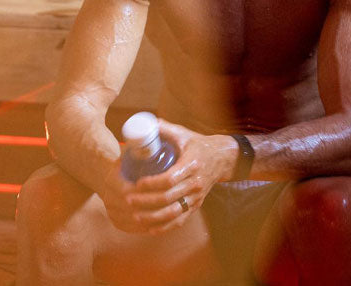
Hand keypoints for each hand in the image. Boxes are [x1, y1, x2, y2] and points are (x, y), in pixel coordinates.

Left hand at [100, 121, 235, 234]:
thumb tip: (144, 122)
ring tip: (135, 215)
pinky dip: (165, 227)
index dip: (152, 183)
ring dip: (153, 217)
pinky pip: (180, 220)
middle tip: (128, 198)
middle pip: (169, 198)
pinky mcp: (195, 206)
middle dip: (147, 201)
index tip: (137, 183)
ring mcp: (196, 198)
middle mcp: (195, 184)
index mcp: (192, 165)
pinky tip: (150, 228)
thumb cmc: (198, 145)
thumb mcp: (183, 134)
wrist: (222, 159)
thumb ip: (164, 129)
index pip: (170, 179)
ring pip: (174, 213)